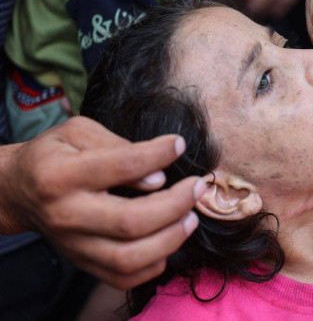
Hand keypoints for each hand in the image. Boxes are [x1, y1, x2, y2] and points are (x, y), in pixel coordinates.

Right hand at [0, 116, 206, 289]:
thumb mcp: (78, 132)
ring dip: (171, 239)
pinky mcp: (83, 262)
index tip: (179, 145)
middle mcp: (66, 215)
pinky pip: (124, 277)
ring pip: (129, 258)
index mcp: (60, 175)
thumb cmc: (55, 155)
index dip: (158, 155)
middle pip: (130, 222)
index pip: (120, 166)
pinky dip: (155, 263)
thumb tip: (158, 177)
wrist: (19, 191)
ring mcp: (74, 245)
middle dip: (175, 204)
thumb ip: (118, 146)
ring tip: (190, 217)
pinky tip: (169, 239)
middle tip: (197, 186)